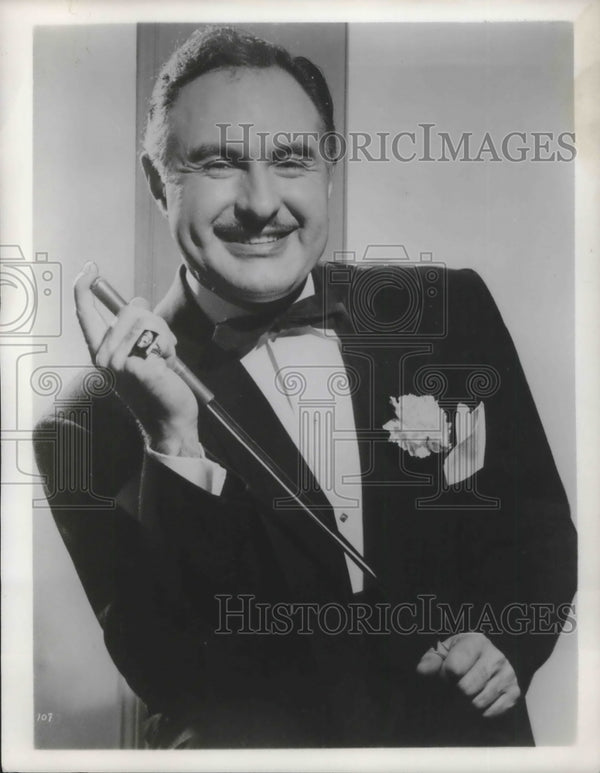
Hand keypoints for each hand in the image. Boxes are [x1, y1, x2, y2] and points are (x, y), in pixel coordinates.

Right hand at [74, 261, 198, 453]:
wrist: (170, 419)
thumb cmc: (160, 388)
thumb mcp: (141, 354)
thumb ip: (135, 330)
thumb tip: (137, 302)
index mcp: (101, 353)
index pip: (85, 315)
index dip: (83, 288)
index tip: (89, 268)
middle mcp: (104, 357)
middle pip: (129, 310)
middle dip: (154, 322)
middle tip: (160, 348)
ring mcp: (117, 362)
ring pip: (146, 320)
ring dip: (164, 335)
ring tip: (163, 358)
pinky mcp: (136, 365)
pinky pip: (157, 336)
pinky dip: (168, 347)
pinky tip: (167, 366)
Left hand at [416, 632, 520, 717]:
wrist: (489, 657)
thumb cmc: (462, 654)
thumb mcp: (445, 650)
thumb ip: (431, 660)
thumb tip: (422, 672)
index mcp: (476, 643)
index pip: (454, 669)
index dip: (443, 677)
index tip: (444, 677)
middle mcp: (495, 658)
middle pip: (465, 689)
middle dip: (454, 693)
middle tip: (452, 690)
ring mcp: (507, 676)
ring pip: (478, 703)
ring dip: (465, 705)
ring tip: (463, 696)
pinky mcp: (514, 693)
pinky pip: (492, 713)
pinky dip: (480, 712)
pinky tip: (477, 699)